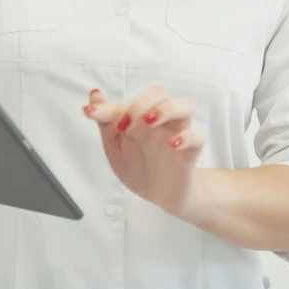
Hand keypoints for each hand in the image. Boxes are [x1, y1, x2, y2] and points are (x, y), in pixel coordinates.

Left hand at [82, 84, 205, 217]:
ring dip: (167, 109)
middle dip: (141, 102)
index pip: (124, 103)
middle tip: (126, 124)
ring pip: (185, 106)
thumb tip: (94, 95)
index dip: (105, 106)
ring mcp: (176, 134)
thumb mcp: (114, 148)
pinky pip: (198, 136)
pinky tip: (172, 145)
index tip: (90, 113)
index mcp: (139, 119)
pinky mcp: (190, 152)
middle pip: (159, 92)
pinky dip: (187, 136)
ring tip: (150, 122)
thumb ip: (106, 123)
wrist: (160, 195)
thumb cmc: (139, 167)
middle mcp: (159, 122)